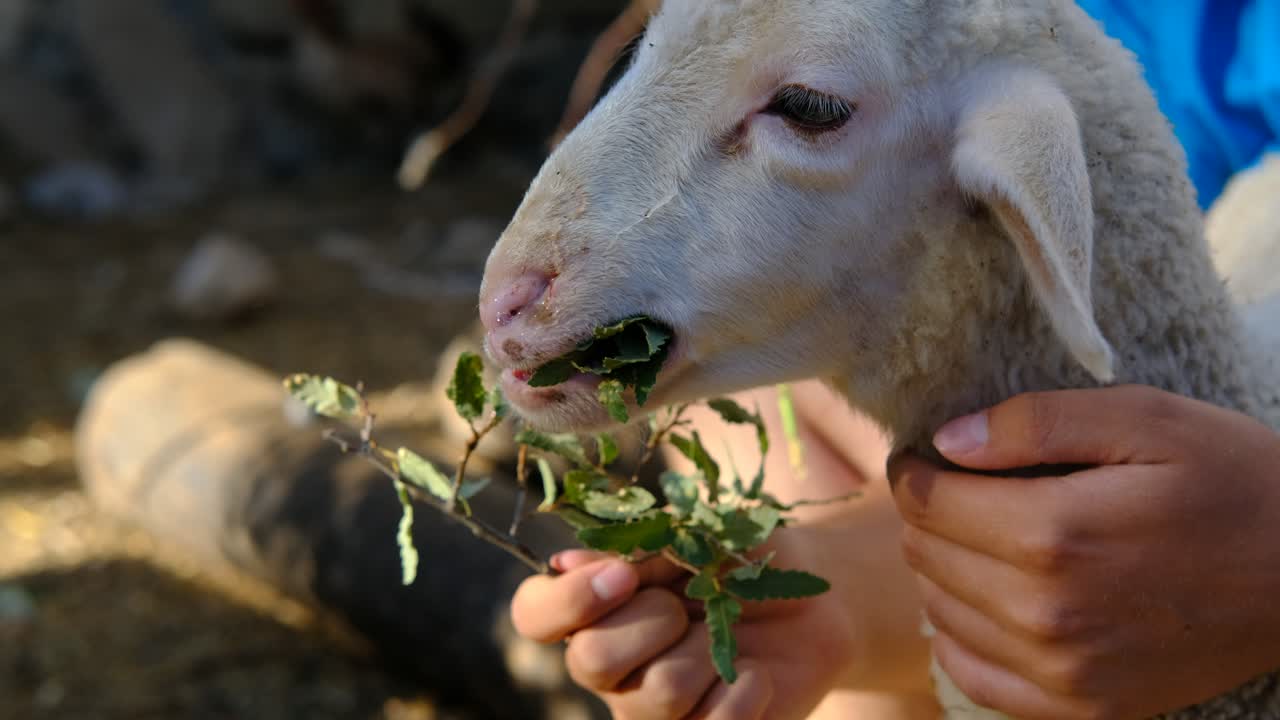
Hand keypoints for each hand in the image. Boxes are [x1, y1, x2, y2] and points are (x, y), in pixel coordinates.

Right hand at [510, 536, 860, 719]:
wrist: (814, 597)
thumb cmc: (739, 559)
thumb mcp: (693, 535)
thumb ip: (635, 549)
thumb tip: (564, 563)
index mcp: (593, 606)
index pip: (534, 614)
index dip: (567, 600)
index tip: (625, 575)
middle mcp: (608, 664)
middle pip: (593, 659)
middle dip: (653, 621)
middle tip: (688, 604)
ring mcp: (649, 708)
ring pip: (658, 693)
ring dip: (707, 652)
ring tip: (729, 637)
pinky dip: (741, 694)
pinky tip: (753, 675)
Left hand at [891, 386, 1279, 718]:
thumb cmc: (1232, 483)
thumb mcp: (1145, 418)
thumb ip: (1035, 422)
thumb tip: (947, 441)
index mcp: (1055, 533)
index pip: (926, 500)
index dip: (914, 469)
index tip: (926, 455)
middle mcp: (1046, 613)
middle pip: (925, 554)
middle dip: (929, 513)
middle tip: (960, 489)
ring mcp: (1063, 671)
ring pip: (939, 611)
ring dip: (943, 569)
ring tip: (984, 537)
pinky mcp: (1083, 708)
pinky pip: (973, 675)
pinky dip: (962, 634)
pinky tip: (990, 600)